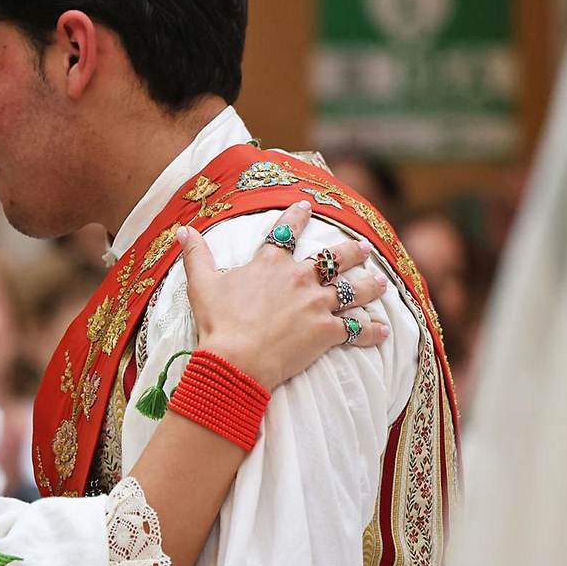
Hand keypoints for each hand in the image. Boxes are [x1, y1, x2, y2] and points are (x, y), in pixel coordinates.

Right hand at [182, 200, 389, 388]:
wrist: (236, 360)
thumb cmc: (218, 324)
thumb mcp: (201, 285)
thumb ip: (196, 256)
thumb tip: (182, 231)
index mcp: (270, 264)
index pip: (286, 232)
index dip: (297, 217)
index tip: (306, 206)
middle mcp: (299, 279)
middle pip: (334, 259)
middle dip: (351, 252)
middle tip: (363, 248)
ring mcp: (316, 304)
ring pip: (353, 291)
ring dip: (370, 287)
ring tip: (381, 283)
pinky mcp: (326, 332)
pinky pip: (356, 330)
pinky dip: (372, 331)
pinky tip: (384, 331)